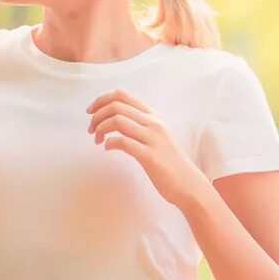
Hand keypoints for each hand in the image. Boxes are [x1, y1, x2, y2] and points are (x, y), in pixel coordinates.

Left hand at [88, 90, 202, 208]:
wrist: (188, 183)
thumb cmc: (167, 162)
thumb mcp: (155, 137)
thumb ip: (139, 125)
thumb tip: (114, 119)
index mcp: (153, 116)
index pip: (123, 95)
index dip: (101, 100)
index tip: (91, 111)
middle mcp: (154, 123)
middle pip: (116, 106)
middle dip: (97, 115)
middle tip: (91, 130)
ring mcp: (153, 139)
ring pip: (118, 120)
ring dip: (100, 128)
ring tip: (97, 139)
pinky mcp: (150, 156)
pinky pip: (123, 142)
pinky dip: (109, 143)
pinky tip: (107, 148)